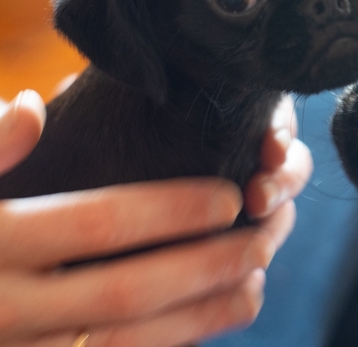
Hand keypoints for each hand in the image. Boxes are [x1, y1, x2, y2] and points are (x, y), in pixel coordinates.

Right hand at [0, 92, 312, 346]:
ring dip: (198, 321)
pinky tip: (205, 332)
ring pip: (125, 346)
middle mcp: (6, 309)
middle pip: (126, 291)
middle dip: (204, 268)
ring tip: (255, 287)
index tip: (227, 197)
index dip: (171, 211)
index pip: (98, 223)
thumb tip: (33, 105)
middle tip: (262, 242)